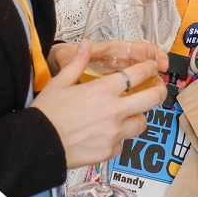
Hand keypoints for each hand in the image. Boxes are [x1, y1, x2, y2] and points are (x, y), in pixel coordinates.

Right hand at [31, 40, 168, 168]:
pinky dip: (119, 138)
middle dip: (160, 91)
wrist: (37, 145)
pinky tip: (108, 133)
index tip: (152, 67)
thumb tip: (85, 45)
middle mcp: (114, 111)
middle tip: (158, 88)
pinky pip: (123, 143)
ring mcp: (114, 133)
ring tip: (132, 114)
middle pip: (152, 99)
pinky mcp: (110, 151)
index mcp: (103, 90)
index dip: (149, 68)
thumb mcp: (59, 82)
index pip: (137, 74)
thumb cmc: (47, 113)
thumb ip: (77, 62)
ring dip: (139, 117)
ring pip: (141, 124)